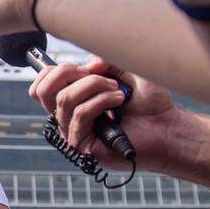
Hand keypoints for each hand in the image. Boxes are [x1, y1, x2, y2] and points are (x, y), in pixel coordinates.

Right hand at [28, 55, 180, 171]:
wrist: (168, 128)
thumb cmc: (150, 104)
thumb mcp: (126, 72)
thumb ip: (104, 62)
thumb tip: (86, 66)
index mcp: (73, 102)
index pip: (41, 86)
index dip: (54, 71)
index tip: (82, 69)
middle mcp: (68, 118)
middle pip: (42, 91)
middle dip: (67, 73)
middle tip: (96, 74)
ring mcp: (74, 133)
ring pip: (65, 99)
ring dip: (94, 86)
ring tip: (118, 90)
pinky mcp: (83, 146)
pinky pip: (80, 114)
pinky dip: (101, 100)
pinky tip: (119, 100)